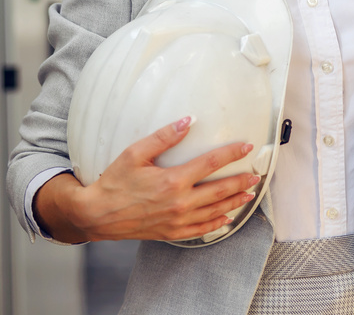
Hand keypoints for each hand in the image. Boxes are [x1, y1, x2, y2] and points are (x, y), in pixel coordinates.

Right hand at [34, 116, 259, 242]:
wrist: (98, 214)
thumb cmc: (114, 181)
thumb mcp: (135, 153)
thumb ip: (163, 136)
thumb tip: (188, 121)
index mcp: (173, 180)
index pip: (211, 164)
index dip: (231, 154)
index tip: (246, 147)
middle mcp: (179, 202)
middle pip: (219, 191)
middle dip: (240, 182)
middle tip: (255, 175)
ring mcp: (177, 220)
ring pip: (214, 212)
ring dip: (234, 202)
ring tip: (248, 194)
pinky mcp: (172, 233)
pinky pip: (201, 230)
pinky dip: (217, 225)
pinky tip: (227, 219)